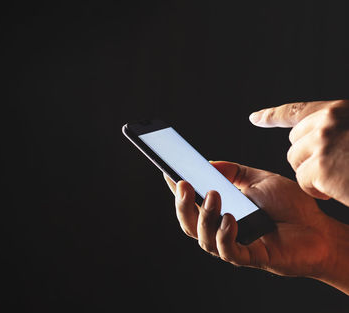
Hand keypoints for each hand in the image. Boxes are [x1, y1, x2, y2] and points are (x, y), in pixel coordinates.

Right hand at [163, 161, 335, 277]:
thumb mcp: (259, 180)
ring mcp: (235, 245)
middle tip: (184, 184)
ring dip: (204, 217)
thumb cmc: (290, 207)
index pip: (191, 204)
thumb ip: (234, 171)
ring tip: (214, 196)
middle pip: (189, 224)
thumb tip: (208, 164)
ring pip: (203, 238)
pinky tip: (230, 219)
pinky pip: (229, 251)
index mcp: (221, 212)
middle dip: (181, 205)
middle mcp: (222, 230)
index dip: (176, 191)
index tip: (168, 172)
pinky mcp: (251, 258)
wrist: (321, 230)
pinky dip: (224, 235)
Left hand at [249, 100, 348, 205]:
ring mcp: (323, 143)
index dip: (273, 115)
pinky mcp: (322, 168)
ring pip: (296, 163)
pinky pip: (303, 182)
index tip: (254, 118)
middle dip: (306, 159)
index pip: (297, 110)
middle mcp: (327, 121)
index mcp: (339, 110)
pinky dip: (317, 191)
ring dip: (312, 175)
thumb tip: (310, 138)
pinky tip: (338, 191)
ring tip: (340, 179)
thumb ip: (337, 130)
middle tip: (333, 169)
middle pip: (294, 143)